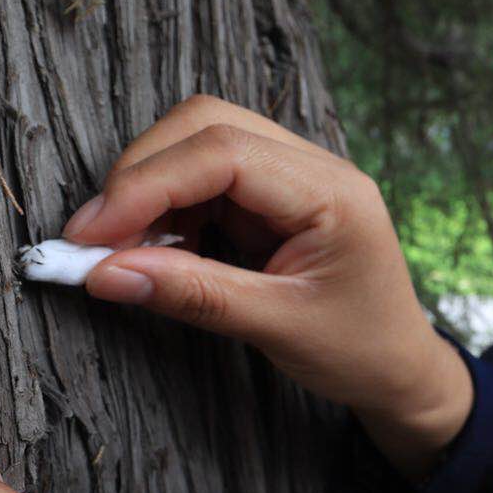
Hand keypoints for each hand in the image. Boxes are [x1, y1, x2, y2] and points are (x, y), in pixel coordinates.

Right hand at [61, 95, 471, 471]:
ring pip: (200, 142)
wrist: (401, 368)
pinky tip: (156, 250)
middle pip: (206, 124)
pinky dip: (168, 206)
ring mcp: (295, 174)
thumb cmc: (359, 350)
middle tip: (92, 240)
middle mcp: (316, 166)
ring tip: (122, 252)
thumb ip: (194, 294)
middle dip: (140, 175)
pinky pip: (207, 177)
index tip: (90, 234)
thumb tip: (105, 273)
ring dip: (150, 190)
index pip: (223, 151)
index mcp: (333, 191)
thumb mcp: (277, 328)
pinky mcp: (274, 194)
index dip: (146, 185)